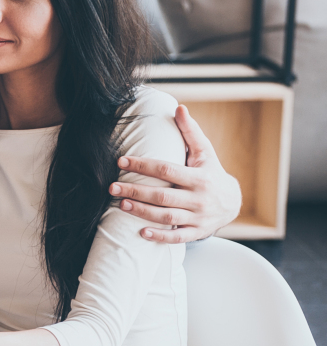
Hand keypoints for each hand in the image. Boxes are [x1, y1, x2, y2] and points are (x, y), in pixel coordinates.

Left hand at [111, 105, 241, 243]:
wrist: (234, 202)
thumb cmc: (211, 173)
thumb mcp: (205, 152)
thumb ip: (190, 132)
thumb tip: (179, 108)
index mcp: (199, 178)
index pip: (166, 170)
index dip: (142, 165)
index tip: (121, 162)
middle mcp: (199, 199)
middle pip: (163, 196)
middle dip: (136, 192)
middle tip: (112, 188)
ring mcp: (198, 218)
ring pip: (167, 217)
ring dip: (142, 212)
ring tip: (121, 204)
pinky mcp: (196, 232)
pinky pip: (177, 237)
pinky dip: (160, 236)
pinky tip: (141, 232)